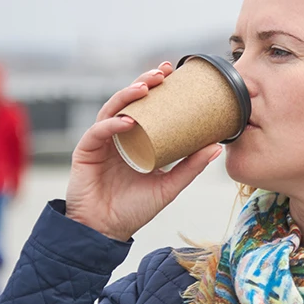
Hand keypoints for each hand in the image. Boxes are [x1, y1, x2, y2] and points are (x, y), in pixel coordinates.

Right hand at [65, 62, 222, 241]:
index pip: (146, 107)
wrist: (105, 232)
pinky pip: (98, 131)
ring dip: (128, 94)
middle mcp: (118, 136)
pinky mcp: (86, 151)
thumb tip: (218, 146)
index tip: (174, 73)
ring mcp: (101, 142)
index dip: (158, 88)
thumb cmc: (134, 209)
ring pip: (112, 109)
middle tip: (163, 72)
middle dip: (145, 82)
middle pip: (129, 101)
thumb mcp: (169, 186)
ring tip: (146, 86)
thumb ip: (190, 167)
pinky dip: (112, 123)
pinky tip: (128, 121)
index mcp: (136, 140)